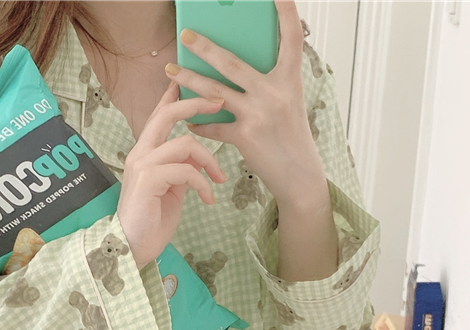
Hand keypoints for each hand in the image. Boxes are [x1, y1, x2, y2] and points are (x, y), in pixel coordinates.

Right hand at [117, 83, 227, 267]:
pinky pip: (186, 170)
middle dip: (196, 103)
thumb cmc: (151, 223)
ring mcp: (143, 165)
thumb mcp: (171, 191)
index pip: (159, 116)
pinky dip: (203, 184)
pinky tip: (208, 199)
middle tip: (220, 103)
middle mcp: (140, 154)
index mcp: (144, 154)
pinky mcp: (149, 180)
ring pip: (185, 144)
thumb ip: (180, 171)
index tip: (195, 84)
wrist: (132, 248)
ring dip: (210, 160)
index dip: (176, 97)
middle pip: (168, 115)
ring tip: (219, 179)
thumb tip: (197, 160)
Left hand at [168, 0, 326, 208]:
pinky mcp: (245, 137)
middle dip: (206, 48)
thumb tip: (237, 68)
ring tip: (170, 70)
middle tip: (186, 35)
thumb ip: (268, 83)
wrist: (299, 174)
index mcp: (289, 79)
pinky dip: (199, 123)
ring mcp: (258, 114)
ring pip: (215, 92)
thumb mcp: (288, 102)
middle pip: (233, 63)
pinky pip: (214, 127)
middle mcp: (274, 93)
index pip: (291, 38)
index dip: (286, 12)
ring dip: (189, 80)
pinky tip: (187, 119)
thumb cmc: (291, 136)